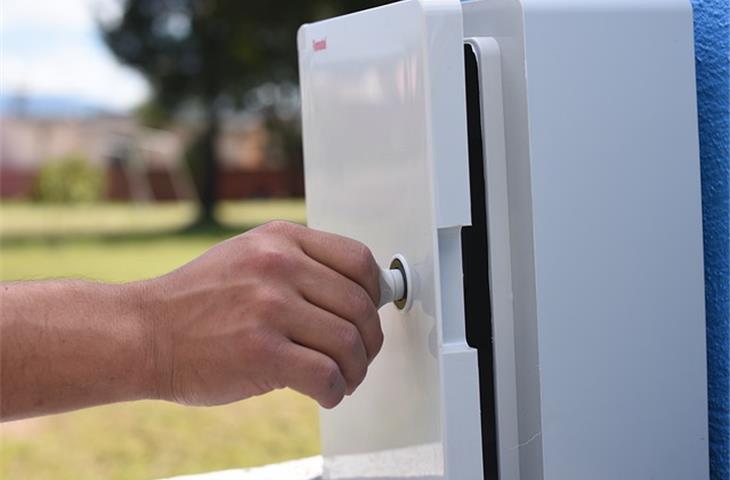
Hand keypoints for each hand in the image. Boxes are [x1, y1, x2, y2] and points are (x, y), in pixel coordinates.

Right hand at [137, 221, 382, 408]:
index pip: (358, 259)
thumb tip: (359, 294)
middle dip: (369, 340)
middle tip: (361, 356)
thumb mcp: (248, 257)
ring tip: (345, 379)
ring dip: (357, 370)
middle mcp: (278, 266)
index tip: (372, 312)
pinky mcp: (261, 352)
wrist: (144, 333)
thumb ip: (299, 265)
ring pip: (349, 342)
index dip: (376, 291)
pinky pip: (327, 375)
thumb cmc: (197, 301)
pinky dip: (336, 391)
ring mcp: (269, 308)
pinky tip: (326, 393)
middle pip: (360, 304)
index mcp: (280, 240)